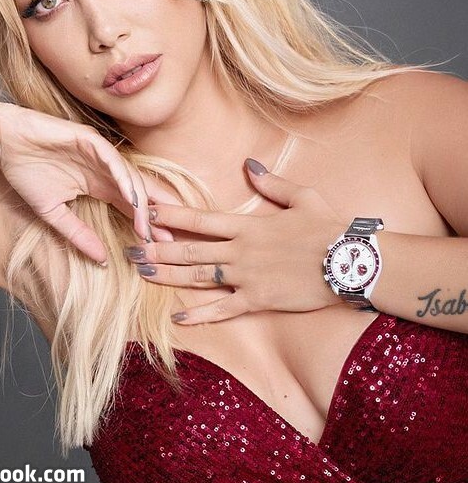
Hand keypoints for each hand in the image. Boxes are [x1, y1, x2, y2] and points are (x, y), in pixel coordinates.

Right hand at [0, 103, 174, 262]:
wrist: (4, 141)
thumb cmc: (26, 172)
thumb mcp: (53, 213)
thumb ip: (78, 234)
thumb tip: (101, 260)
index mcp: (99, 185)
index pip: (129, 206)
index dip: (144, 225)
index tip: (156, 247)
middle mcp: (105, 169)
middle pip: (138, 192)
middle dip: (154, 215)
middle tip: (168, 237)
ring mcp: (100, 153)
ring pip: (129, 178)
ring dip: (140, 202)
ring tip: (149, 225)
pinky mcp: (90, 139)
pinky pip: (112, 160)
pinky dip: (123, 178)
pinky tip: (132, 197)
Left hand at [125, 158, 345, 322]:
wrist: (353, 262)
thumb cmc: (330, 228)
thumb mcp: (302, 197)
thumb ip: (272, 183)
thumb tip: (249, 165)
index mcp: (248, 224)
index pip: (200, 218)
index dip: (170, 215)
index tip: (147, 212)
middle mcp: (240, 250)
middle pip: (189, 249)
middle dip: (157, 248)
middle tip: (130, 249)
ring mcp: (246, 277)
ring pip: (197, 277)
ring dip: (167, 275)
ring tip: (141, 273)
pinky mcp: (258, 301)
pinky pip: (223, 310)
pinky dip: (200, 314)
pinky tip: (178, 317)